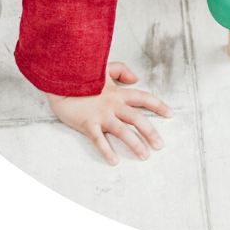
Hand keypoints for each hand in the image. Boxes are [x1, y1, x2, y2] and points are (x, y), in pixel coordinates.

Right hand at [45, 62, 171, 166]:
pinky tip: (114, 161)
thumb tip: (136, 78)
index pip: (144, 98)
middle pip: (137, 119)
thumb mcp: (103, 68)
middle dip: (151, 132)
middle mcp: (113, 105)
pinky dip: (106, 151)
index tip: (171, 114)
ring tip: (145, 156)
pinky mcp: (87, 123)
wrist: (58, 79)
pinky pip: (98, 139)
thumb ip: (121, 70)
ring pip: (122, 131)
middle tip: (160, 145)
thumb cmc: (80, 74)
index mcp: (118, 93)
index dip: (158, 106)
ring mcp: (101, 115)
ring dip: (135, 145)